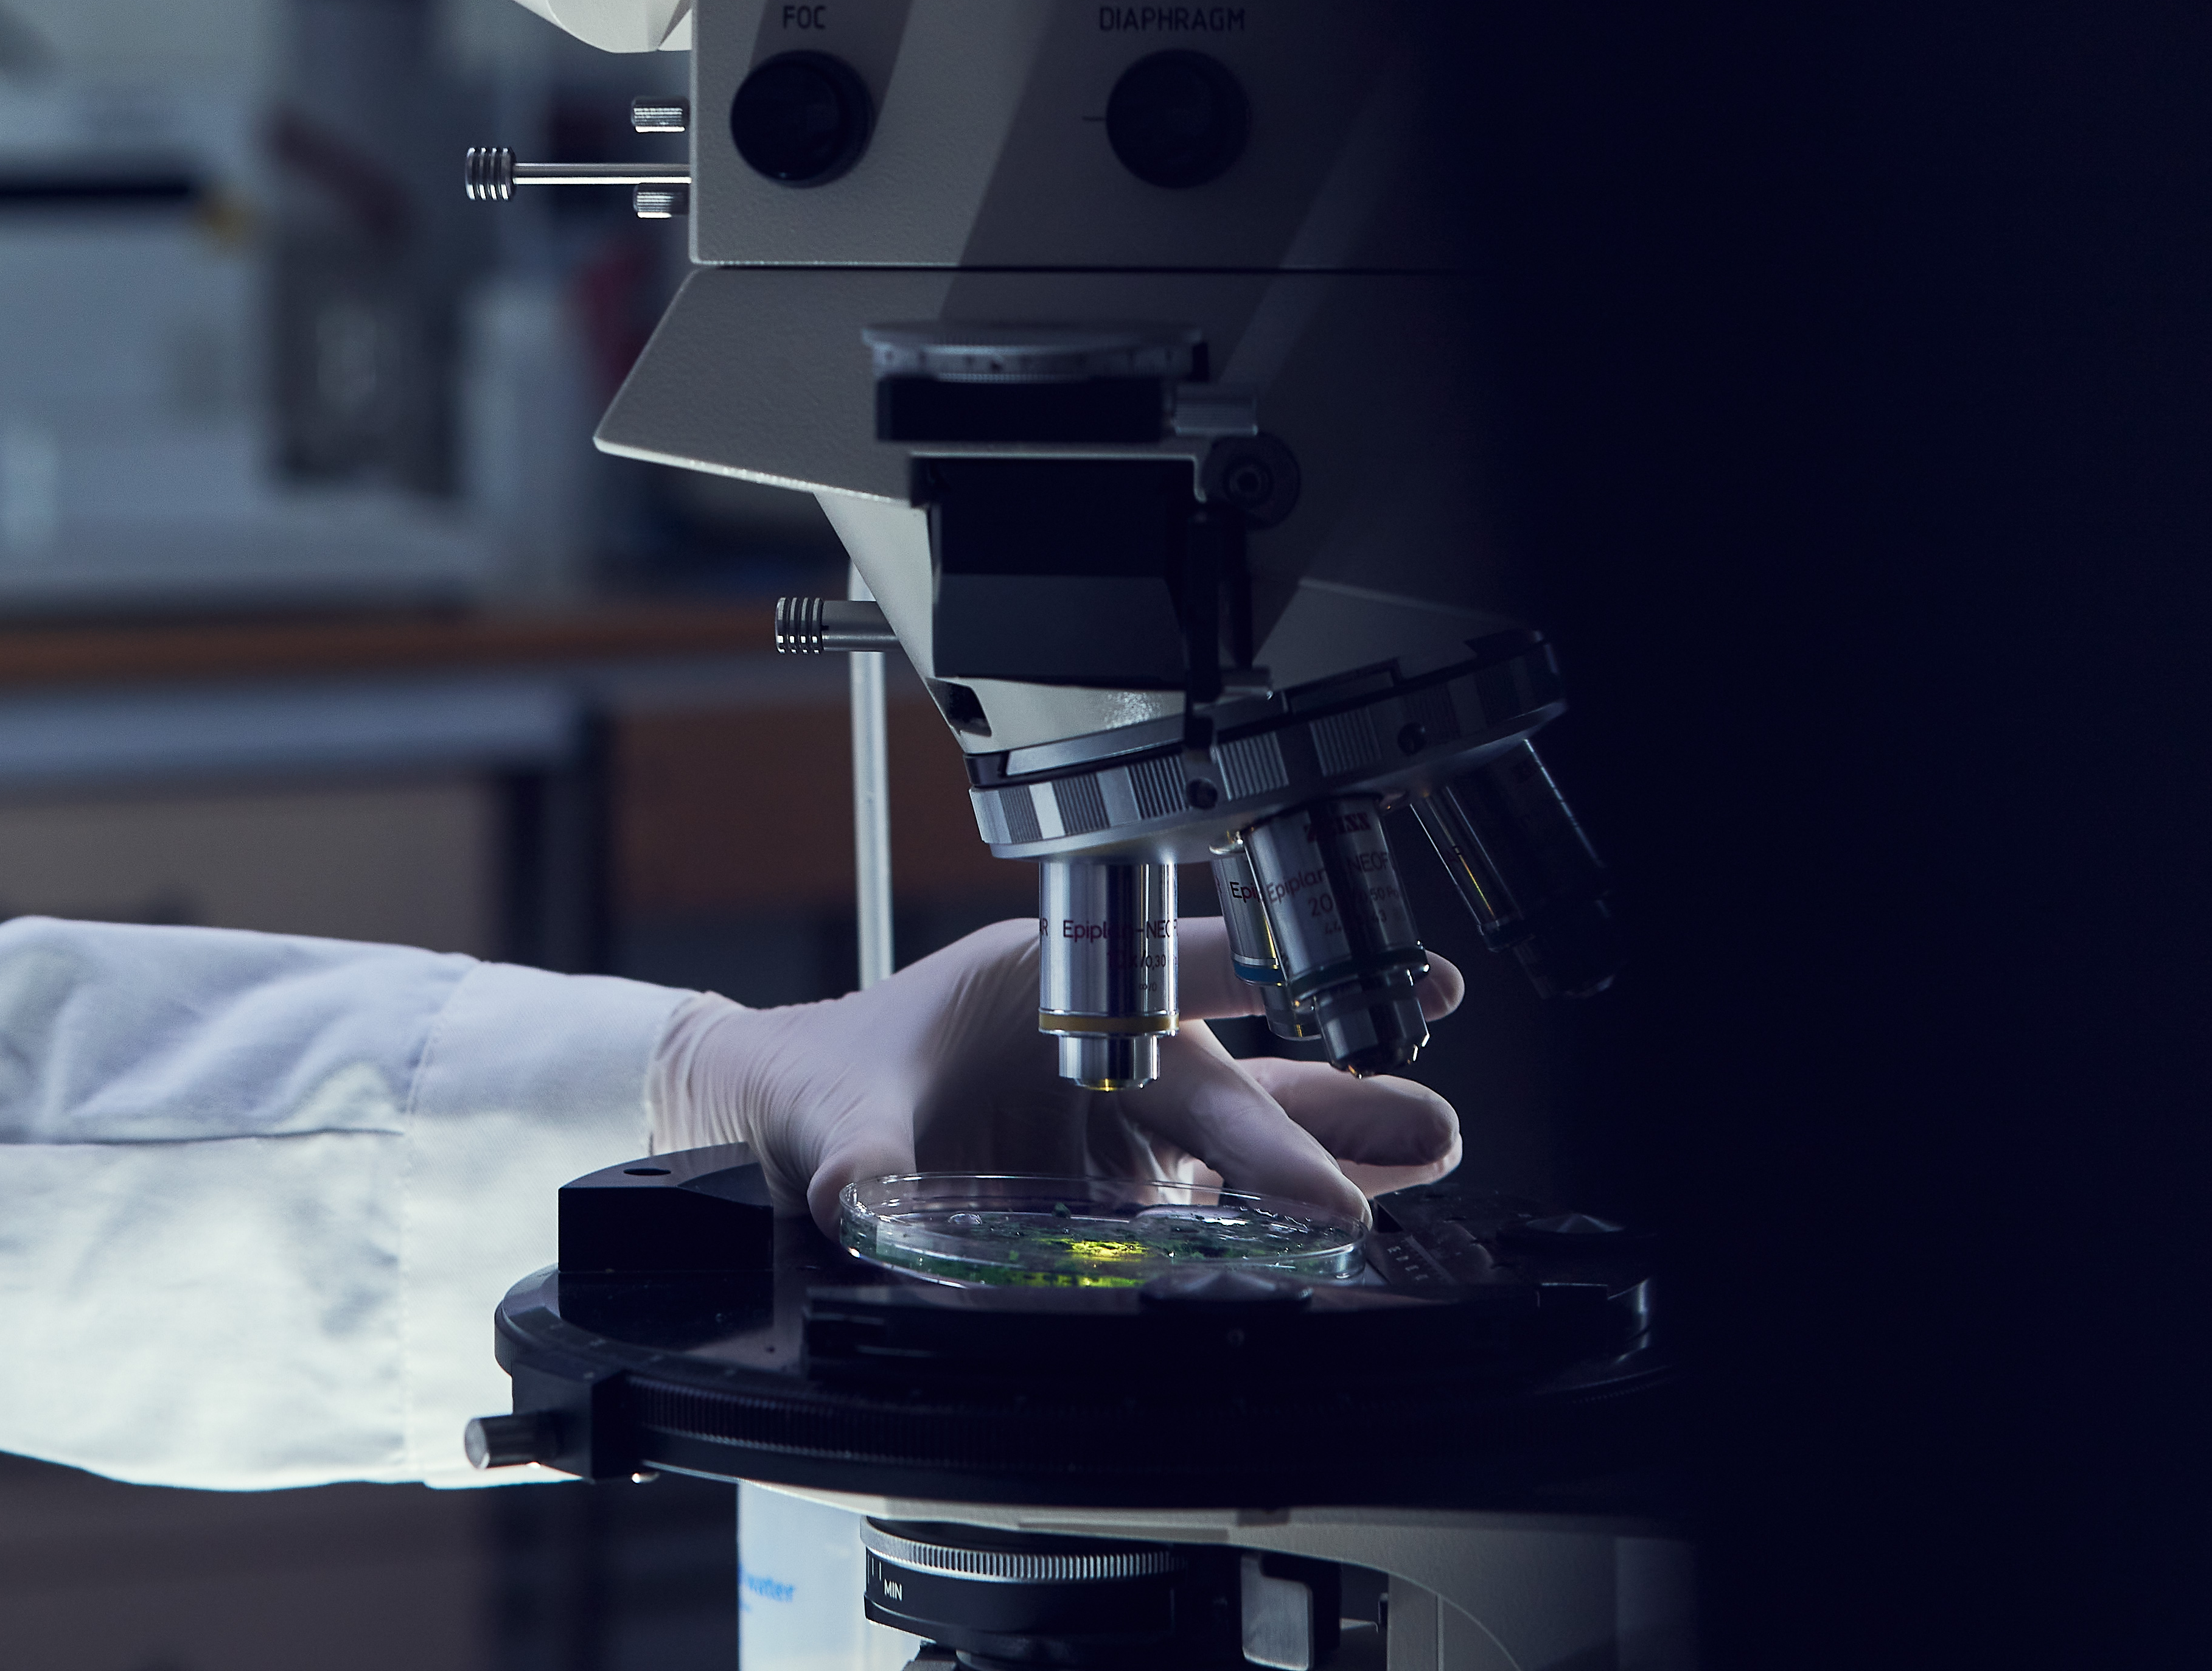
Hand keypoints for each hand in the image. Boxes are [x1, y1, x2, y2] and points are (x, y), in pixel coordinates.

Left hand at [648, 916, 1464, 1228]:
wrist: (780, 1129)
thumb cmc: (814, 1085)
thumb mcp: (827, 1115)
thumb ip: (854, 1157)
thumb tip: (857, 1198)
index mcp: (1051, 988)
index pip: (1171, 978)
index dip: (1264, 987)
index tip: (1338, 1006)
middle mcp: (1105, 1051)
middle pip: (1231, 1079)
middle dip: (1332, 1102)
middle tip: (1428, 1122)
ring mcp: (1121, 1128)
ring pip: (1245, 1140)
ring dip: (1338, 1153)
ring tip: (1431, 1153)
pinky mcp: (1121, 1196)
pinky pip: (1213, 1208)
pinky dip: (1280, 1219)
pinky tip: (1350, 1232)